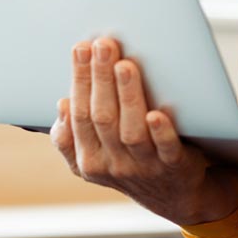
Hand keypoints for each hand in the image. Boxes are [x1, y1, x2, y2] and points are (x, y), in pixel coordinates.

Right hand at [51, 37, 237, 225]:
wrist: (176, 194)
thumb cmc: (132, 163)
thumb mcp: (97, 157)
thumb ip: (75, 136)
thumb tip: (62, 105)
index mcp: (88, 160)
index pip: (79, 114)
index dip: (79, 81)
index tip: (81, 48)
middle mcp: (112, 165)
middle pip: (101, 117)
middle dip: (99, 78)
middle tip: (103, 44)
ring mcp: (144, 167)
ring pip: (130, 130)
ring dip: (127, 96)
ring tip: (125, 65)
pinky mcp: (174, 166)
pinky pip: (166, 149)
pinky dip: (161, 132)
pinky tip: (158, 113)